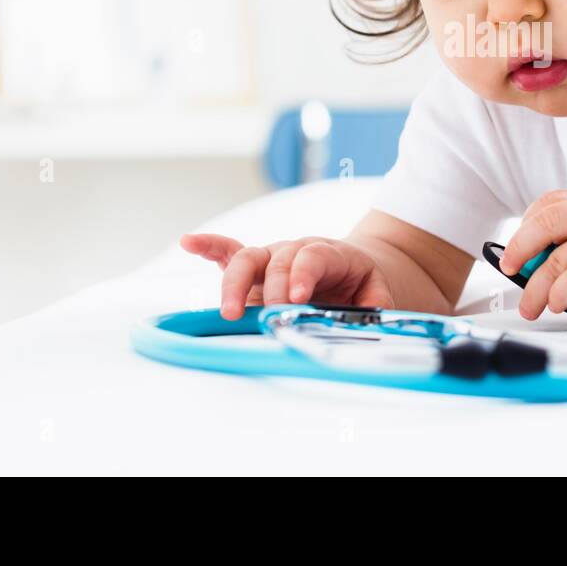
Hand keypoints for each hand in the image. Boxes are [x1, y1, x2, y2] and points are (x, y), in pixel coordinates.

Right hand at [180, 232, 394, 319]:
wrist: (356, 268)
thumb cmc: (363, 284)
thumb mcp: (378, 294)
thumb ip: (372, 308)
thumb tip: (366, 325)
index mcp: (328, 254)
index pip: (311, 257)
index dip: (302, 276)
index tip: (298, 300)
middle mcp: (295, 252)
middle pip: (277, 259)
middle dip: (272, 287)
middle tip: (272, 314)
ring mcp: (272, 258)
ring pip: (247, 260)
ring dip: (235, 284)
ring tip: (230, 311)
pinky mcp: (255, 268)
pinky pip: (228, 253)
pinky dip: (208, 247)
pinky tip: (188, 242)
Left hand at [498, 190, 566, 331]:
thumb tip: (526, 267)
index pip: (548, 204)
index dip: (524, 228)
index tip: (513, 253)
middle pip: (545, 222)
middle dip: (519, 250)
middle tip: (509, 271)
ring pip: (557, 259)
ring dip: (536, 288)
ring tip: (532, 307)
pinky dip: (561, 292)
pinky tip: (556, 303)